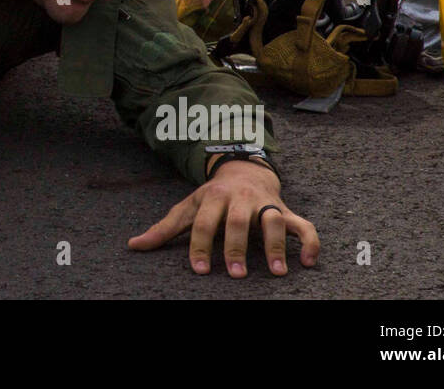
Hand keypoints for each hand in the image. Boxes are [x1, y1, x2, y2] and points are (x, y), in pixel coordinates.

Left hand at [127, 160, 319, 277]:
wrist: (243, 168)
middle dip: (237, 247)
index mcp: (213, 197)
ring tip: (276, 272)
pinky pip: (303, 224)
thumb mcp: (188, 207)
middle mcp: (240, 199)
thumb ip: (164, 228)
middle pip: (239, 221)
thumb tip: (133, 246)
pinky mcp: (286, 210)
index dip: (201, 245)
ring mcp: (265, 203)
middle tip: (236, 275)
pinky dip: (309, 241)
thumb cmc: (212, 197)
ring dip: (276, 245)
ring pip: (274, 219)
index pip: (205, 222)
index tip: (199, 270)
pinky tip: (309, 262)